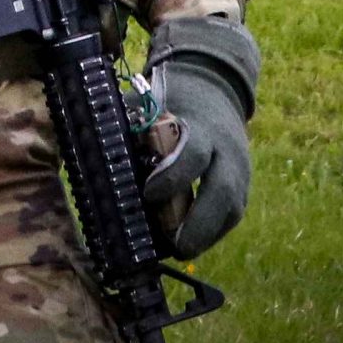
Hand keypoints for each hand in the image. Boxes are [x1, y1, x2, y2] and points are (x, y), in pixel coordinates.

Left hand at [142, 17, 260, 258]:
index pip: (192, 154)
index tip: (148, 194)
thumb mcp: (149, 104)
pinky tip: (191, 244)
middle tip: (174, 246)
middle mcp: (227, 151)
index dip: (172, 177)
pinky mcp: (244, 184)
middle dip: (200, 223)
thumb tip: (97, 156)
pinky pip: (233, 214)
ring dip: (208, 235)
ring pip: (233, 209)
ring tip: (179, 252)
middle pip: (223, 191)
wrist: (214, 89)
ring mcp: (241, 170)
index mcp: (201, 128)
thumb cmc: (171, 100)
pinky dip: (214, 232)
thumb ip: (130, 128)